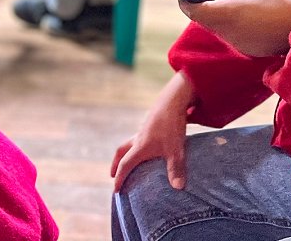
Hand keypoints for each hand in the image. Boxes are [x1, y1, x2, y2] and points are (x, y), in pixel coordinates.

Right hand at [111, 73, 191, 191]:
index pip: (125, 164)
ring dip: (125, 153)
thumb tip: (178, 188)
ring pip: (129, 143)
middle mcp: (138, 138)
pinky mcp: (150, 124)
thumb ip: (175, 169)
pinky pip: (138, 137)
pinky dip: (136, 145)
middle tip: (112, 174)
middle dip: (116, 164)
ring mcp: (144, 130)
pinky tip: (146, 147)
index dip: (120, 178)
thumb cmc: (172, 126)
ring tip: (129, 161)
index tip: (116, 189)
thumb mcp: (176, 150)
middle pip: (121, 151)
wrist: (173, 100)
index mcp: (140, 146)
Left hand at [177, 0, 290, 56]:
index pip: (192, 11)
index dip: (184, 1)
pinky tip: (241, 14)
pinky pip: (232, 34)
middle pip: (204, 20)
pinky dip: (231, 24)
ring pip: (218, 27)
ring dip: (217, 16)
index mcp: (225, 14)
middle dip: (201, 7)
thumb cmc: (279, 3)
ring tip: (219, 1)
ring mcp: (237, 43)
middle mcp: (227, 32)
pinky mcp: (248, 49)